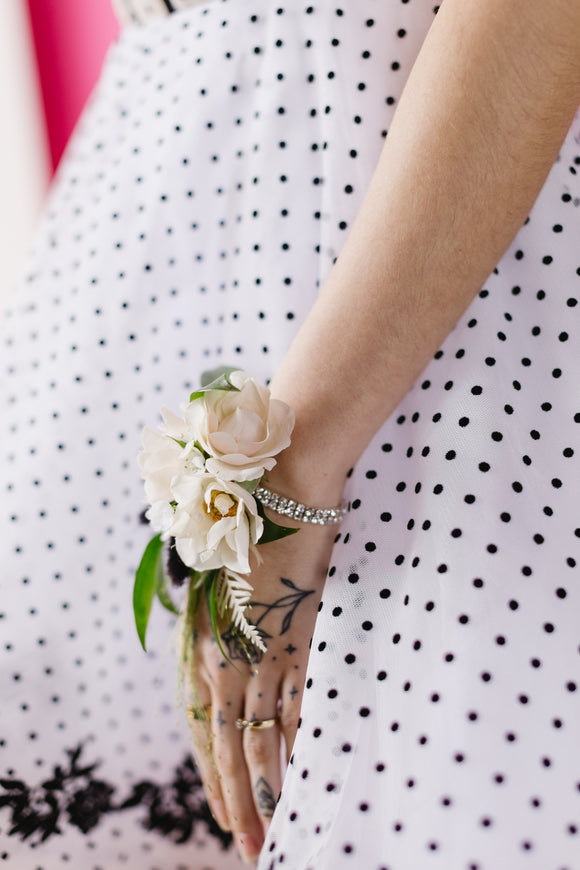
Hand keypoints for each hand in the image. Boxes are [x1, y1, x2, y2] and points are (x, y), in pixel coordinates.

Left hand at [186, 519, 335, 863]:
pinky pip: (298, 705)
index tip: (225, 816)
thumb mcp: (222, 582)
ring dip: (269, 788)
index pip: (203, 729)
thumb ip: (224, 626)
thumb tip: (235, 661)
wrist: (284, 495)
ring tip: (274, 832)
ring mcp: (263, 652)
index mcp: (202, 643)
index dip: (213, 778)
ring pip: (261, 737)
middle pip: (229, 745)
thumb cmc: (250, 530)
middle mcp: (226, 656)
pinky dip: (301, 745)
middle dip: (238, 800)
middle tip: (250, 847)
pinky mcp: (298, 640)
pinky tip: (306, 778)